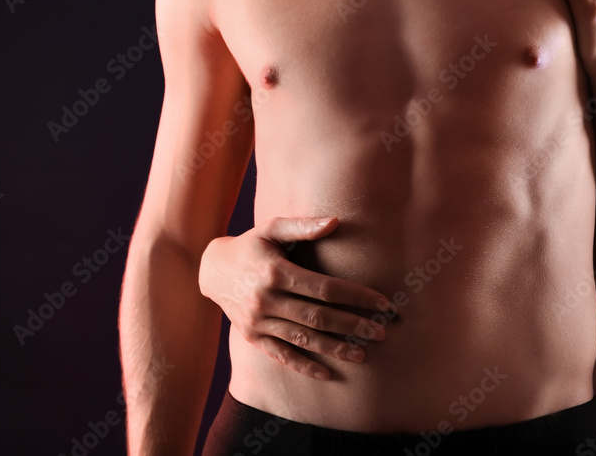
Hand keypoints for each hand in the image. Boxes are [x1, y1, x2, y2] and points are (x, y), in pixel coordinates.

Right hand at [198, 216, 392, 379]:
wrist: (213, 270)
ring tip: (363, 354)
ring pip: (304, 339)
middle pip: (319, 317)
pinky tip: (327, 373)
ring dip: (335, 348)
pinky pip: (282, 355)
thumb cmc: (251, 245)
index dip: (356, 296)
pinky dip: (304, 366)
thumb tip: (336, 222)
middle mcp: (266, 300)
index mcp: (276, 272)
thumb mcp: (272, 228)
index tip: (382, 303)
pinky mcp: (252, 337)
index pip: (325, 288)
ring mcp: (258, 322)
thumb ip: (303, 227)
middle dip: (353, 326)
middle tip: (381, 332)